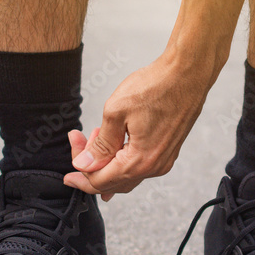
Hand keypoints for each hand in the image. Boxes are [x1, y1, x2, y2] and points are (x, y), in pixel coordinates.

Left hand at [63, 52, 213, 196]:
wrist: (187, 73)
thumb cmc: (155, 87)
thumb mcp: (116, 112)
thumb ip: (100, 145)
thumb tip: (85, 165)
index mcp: (139, 161)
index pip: (101, 181)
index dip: (80, 175)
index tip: (67, 169)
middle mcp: (154, 167)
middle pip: (113, 181)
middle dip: (91, 165)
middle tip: (78, 140)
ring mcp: (164, 160)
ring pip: (126, 174)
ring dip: (106, 160)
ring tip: (97, 133)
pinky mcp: (168, 150)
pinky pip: (139, 164)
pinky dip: (122, 156)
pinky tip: (115, 138)